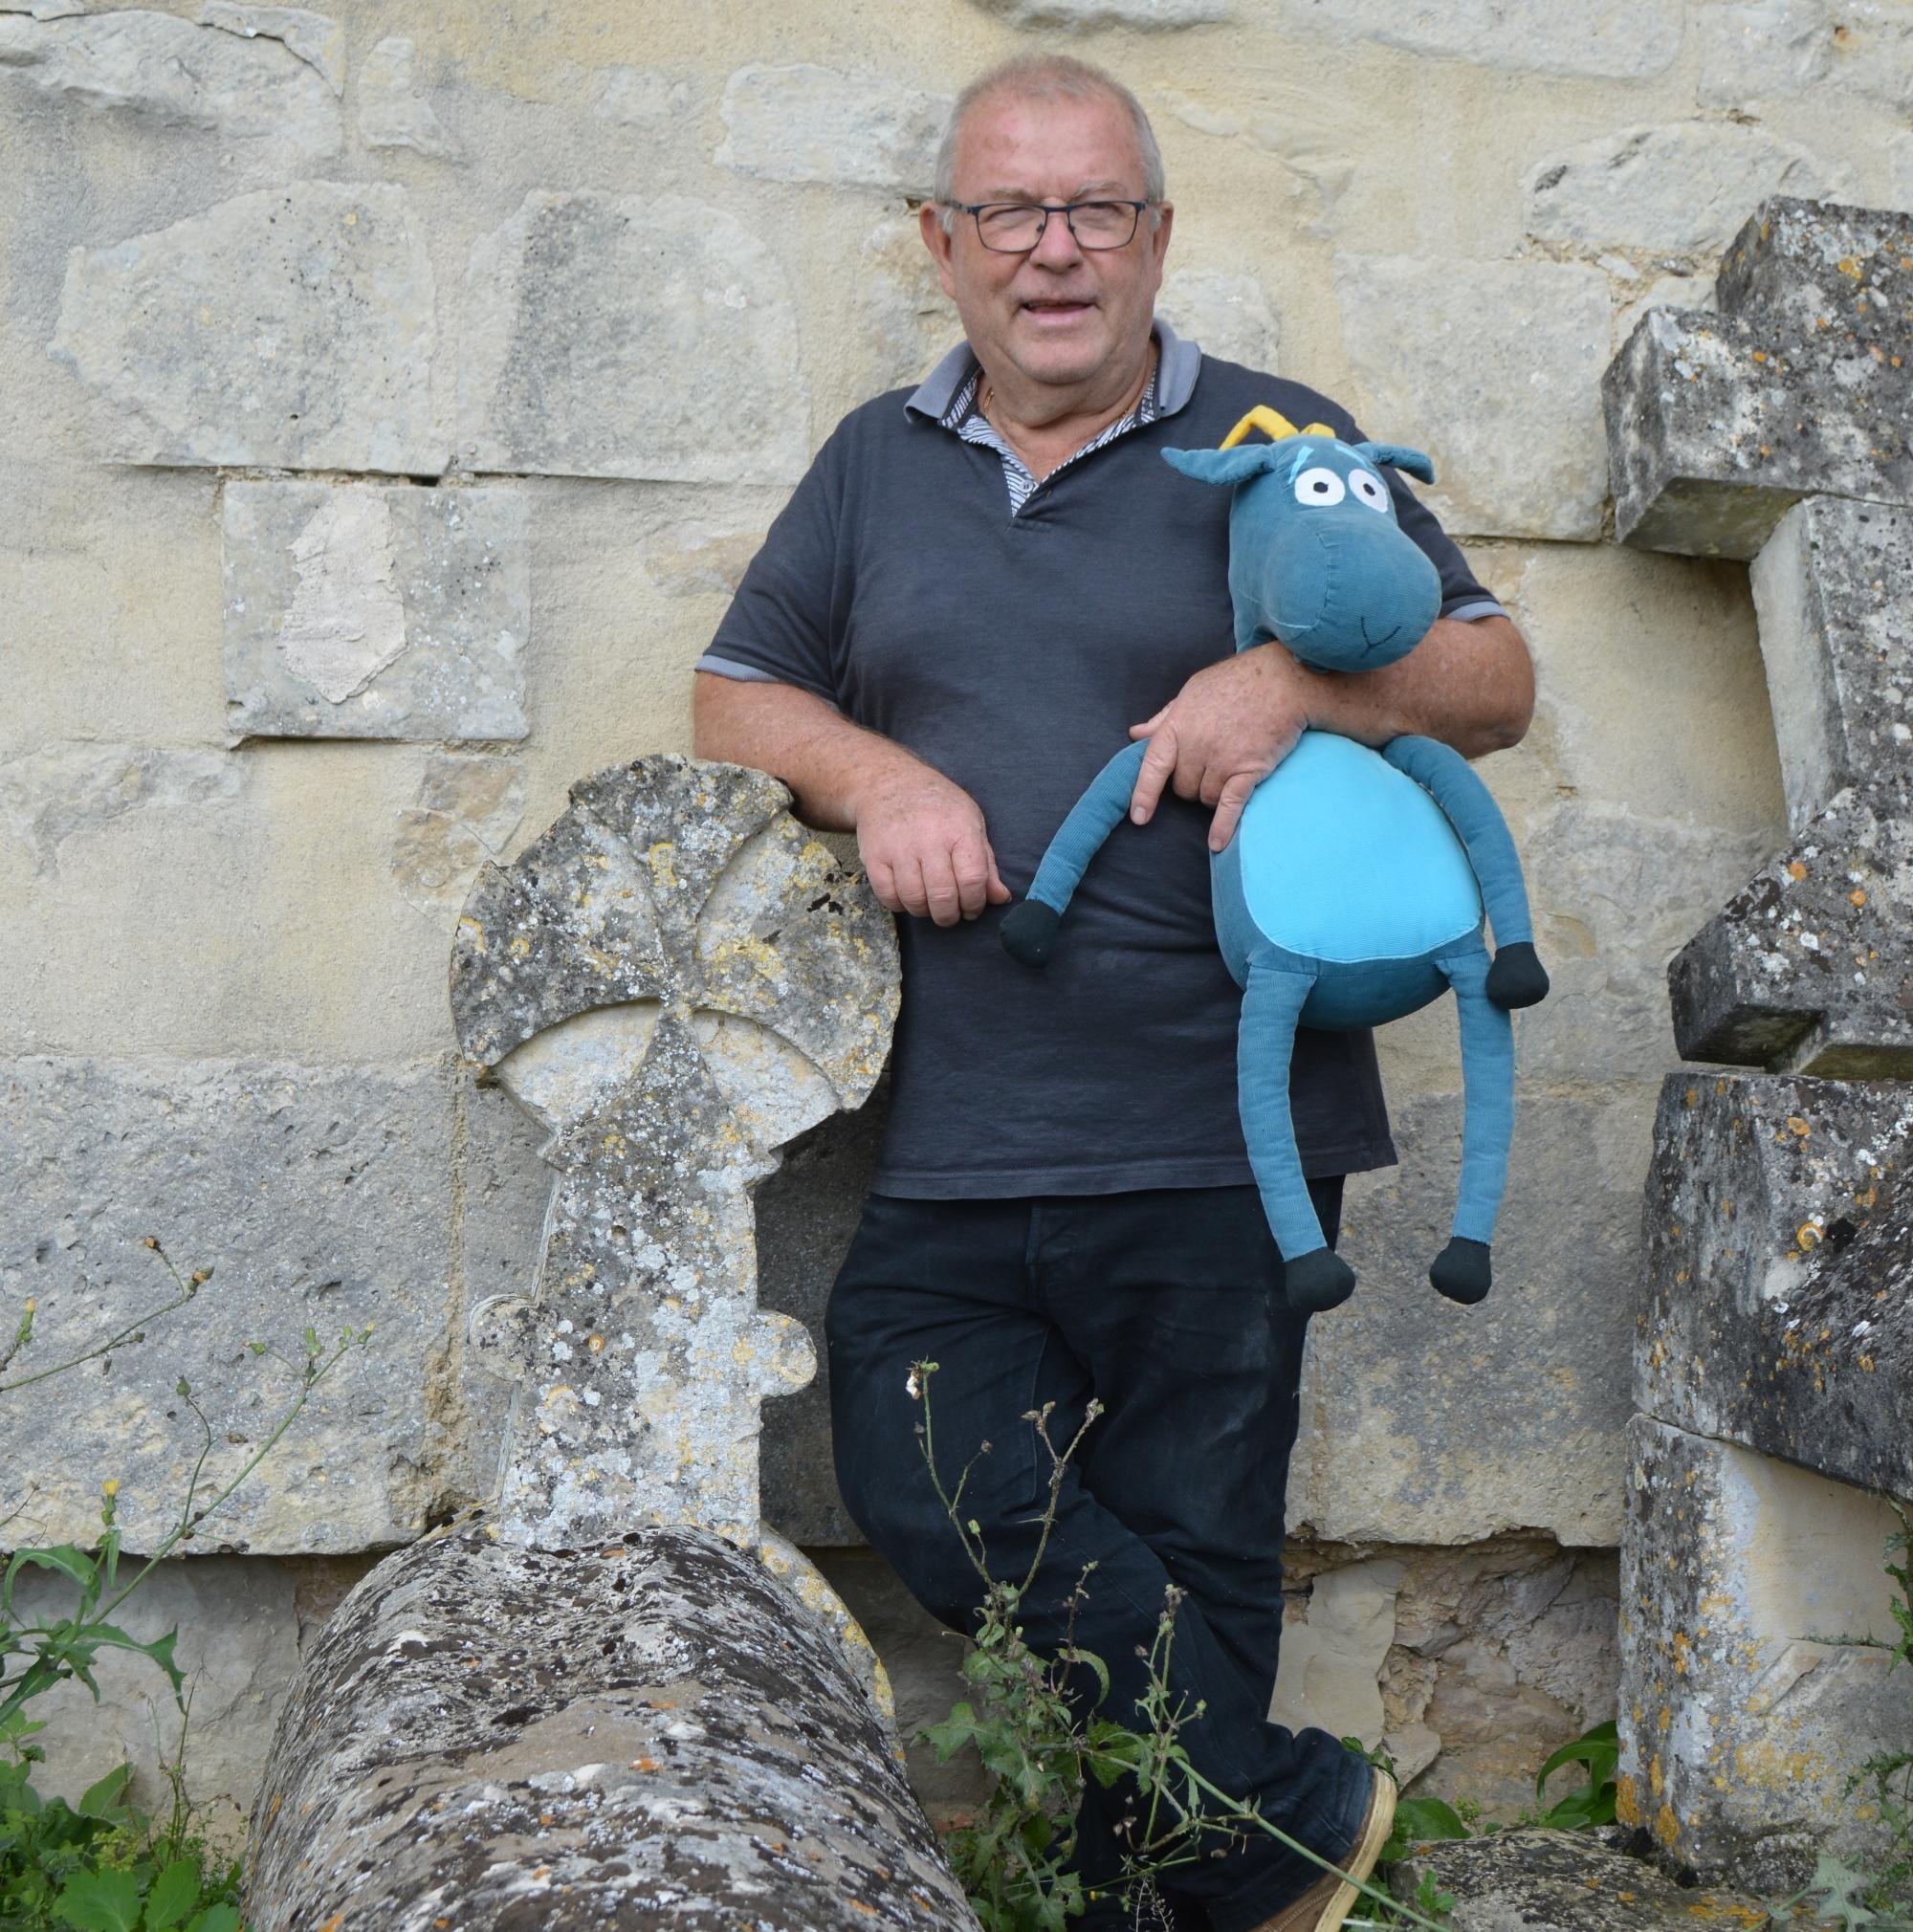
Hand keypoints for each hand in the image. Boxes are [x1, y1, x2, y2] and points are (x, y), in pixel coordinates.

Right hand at [852, 764, 1011, 925]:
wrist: (889, 784)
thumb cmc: (937, 806)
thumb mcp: (971, 823)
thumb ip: (986, 864)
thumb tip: (1001, 898)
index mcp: (959, 830)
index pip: (973, 880)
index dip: (975, 903)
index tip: (972, 909)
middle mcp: (928, 839)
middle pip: (943, 896)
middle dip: (950, 915)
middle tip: (951, 913)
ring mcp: (898, 849)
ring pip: (915, 900)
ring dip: (925, 912)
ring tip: (929, 904)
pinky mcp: (874, 857)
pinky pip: (888, 897)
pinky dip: (900, 905)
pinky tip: (907, 896)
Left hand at [1128, 645, 1314, 850]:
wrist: (1285, 680)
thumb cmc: (1237, 681)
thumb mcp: (1193, 691)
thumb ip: (1163, 718)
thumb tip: (1135, 734)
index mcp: (1179, 724)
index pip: (1153, 765)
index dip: (1143, 793)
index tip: (1139, 817)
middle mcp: (1197, 744)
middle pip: (1183, 788)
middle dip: (1192, 786)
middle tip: (1210, 768)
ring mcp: (1223, 758)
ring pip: (1206, 798)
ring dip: (1213, 795)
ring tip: (1229, 772)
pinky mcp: (1249, 769)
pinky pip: (1229, 805)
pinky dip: (1223, 826)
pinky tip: (1218, 843)